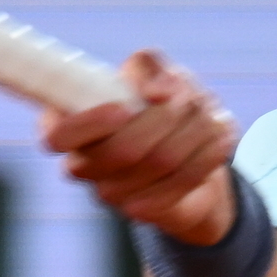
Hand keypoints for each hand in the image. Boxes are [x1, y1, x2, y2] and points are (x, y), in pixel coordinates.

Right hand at [43, 49, 240, 244]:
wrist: (189, 148)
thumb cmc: (162, 99)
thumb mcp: (155, 70)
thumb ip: (149, 66)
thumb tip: (154, 92)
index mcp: (65, 124)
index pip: (58, 135)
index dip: (91, 124)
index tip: (124, 109)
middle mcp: (81, 164)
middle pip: (122, 150)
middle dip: (164, 119)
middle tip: (187, 97)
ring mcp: (110, 192)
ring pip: (158, 163)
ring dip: (193, 130)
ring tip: (208, 112)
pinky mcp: (144, 209)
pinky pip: (179, 185)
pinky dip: (206, 155)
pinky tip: (218, 138)